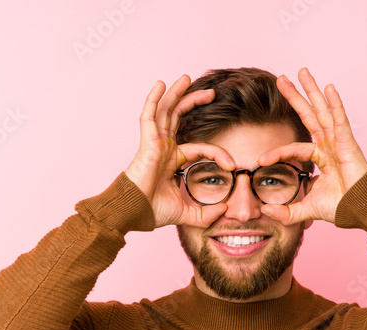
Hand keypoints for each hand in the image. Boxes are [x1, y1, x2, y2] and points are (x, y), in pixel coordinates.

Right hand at [124, 75, 236, 229]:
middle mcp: (163, 148)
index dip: (217, 153)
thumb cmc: (152, 212)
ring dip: (176, 93)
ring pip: (166, 111)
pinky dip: (153, 99)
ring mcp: (154, 143)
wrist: (134, 213)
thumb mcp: (186, 214)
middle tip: (211, 92)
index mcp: (172, 161)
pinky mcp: (147, 142)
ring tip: (186, 77)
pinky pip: (149, 115)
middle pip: (179, 118)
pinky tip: (160, 84)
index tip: (232, 165)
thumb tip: (225, 211)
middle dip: (194, 102)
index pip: (199, 148)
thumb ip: (206, 214)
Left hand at [257, 68, 366, 225]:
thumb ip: (286, 212)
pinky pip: (340, 120)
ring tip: (302, 72)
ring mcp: (339, 142)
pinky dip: (335, 104)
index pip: (295, 148)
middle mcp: (329, 146)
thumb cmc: (341, 208)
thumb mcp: (306, 210)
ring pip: (323, 112)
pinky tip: (329, 87)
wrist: (362, 212)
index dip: (277, 152)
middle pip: (309, 116)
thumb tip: (265, 212)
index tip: (260, 160)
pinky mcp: (349, 144)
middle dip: (295, 97)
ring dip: (312, 91)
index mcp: (321, 158)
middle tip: (281, 79)